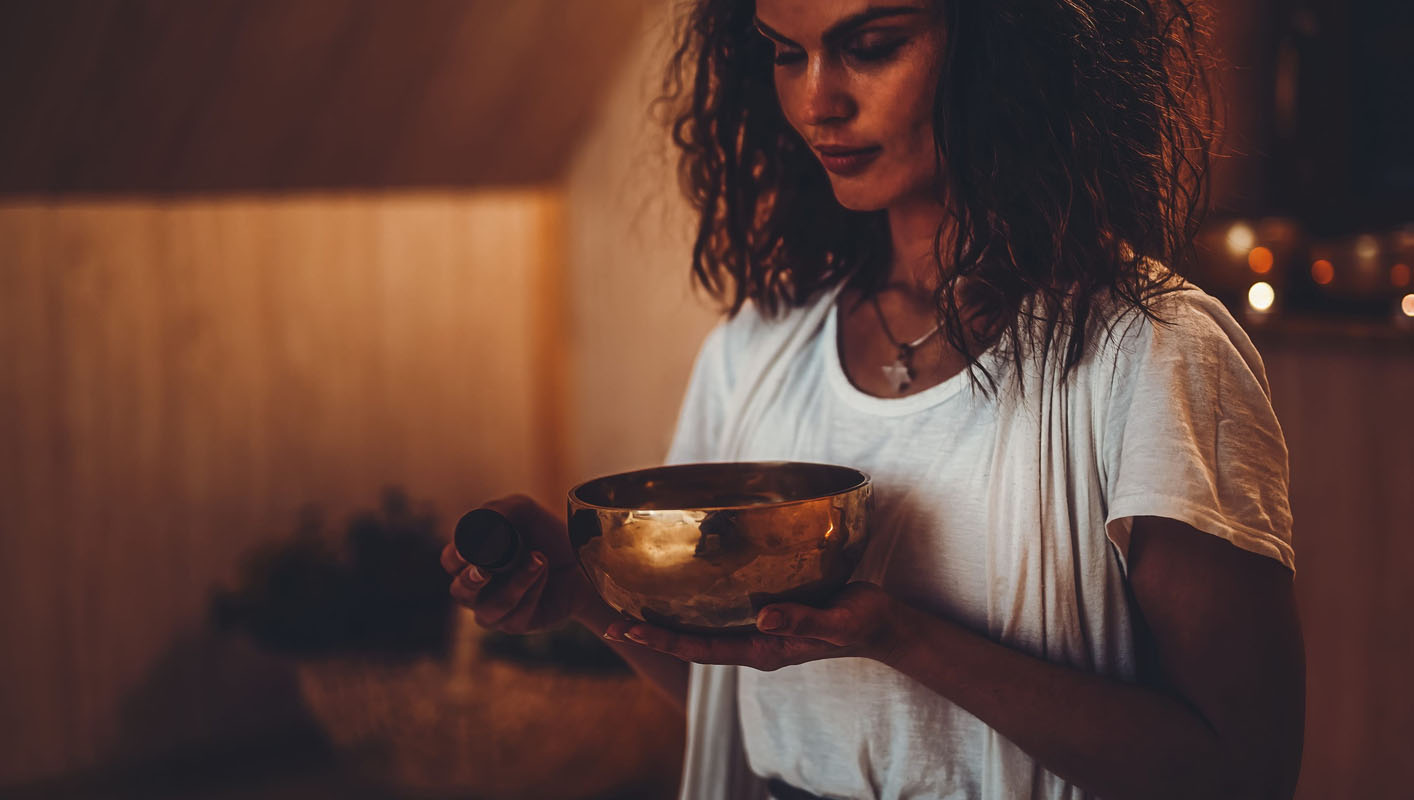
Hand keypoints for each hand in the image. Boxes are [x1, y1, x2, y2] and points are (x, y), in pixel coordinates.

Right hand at [440, 494, 598, 634]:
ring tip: (539, 560)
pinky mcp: (515, 624)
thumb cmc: (547, 537)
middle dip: (471, 581)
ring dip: (515, 583)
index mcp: (473, 560)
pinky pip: (516, 615)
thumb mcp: (524, 513)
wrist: (583, 561)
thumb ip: (499, 510)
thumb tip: (482, 520)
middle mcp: (478, 588)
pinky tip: (544, 573)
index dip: (455, 558)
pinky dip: (531, 590)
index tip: (467, 552)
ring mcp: (495, 609)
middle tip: (485, 570)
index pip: (450, 562)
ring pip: (489, 608)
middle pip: (460, 592)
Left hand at [601, 582, 905, 670]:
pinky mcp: (770, 615)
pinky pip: (722, 617)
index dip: (664, 638)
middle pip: (692, 643)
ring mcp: (761, 632)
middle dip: (652, 633)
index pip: (702, 648)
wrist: (884, 626)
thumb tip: (763, 616)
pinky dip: (694, 608)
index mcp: (765, 649)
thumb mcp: (837, 620)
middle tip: (610, 622)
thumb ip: (802, 618)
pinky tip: (680, 594)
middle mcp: (755, 642)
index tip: (629, 628)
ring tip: (631, 609)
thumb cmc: (864, 623)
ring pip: (703, 630)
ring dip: (667, 622)